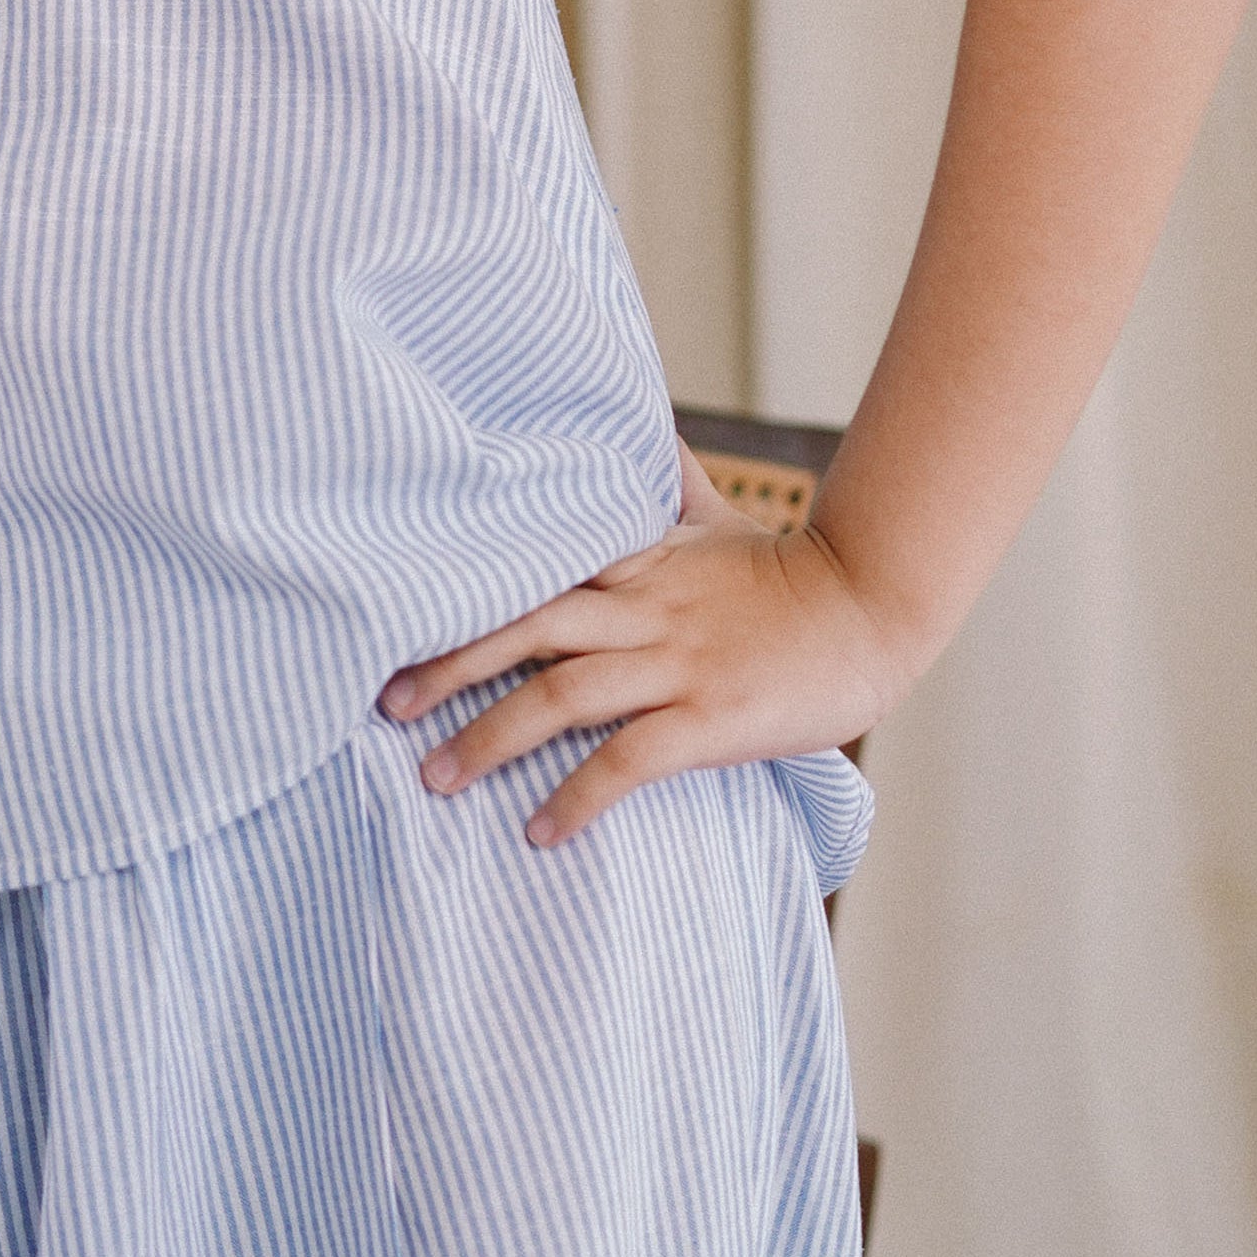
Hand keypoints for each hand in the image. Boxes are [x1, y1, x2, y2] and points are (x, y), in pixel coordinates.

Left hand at [376, 448, 914, 846]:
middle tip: (385, 703)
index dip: (459, 597)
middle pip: (523, 627)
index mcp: (636, 560)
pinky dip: (577, 797)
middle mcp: (643, 607)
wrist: (872, 610)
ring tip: (435, 778)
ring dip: (489, 739)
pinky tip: (540, 830)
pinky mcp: (710, 718)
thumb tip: (637, 426)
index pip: (529, 571)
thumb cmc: (787, 575)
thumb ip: (664, 484)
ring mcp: (675, 663)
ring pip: (559, 695)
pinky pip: (626, 761)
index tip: (394, 619)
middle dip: (447, 665)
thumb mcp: (714, 518)